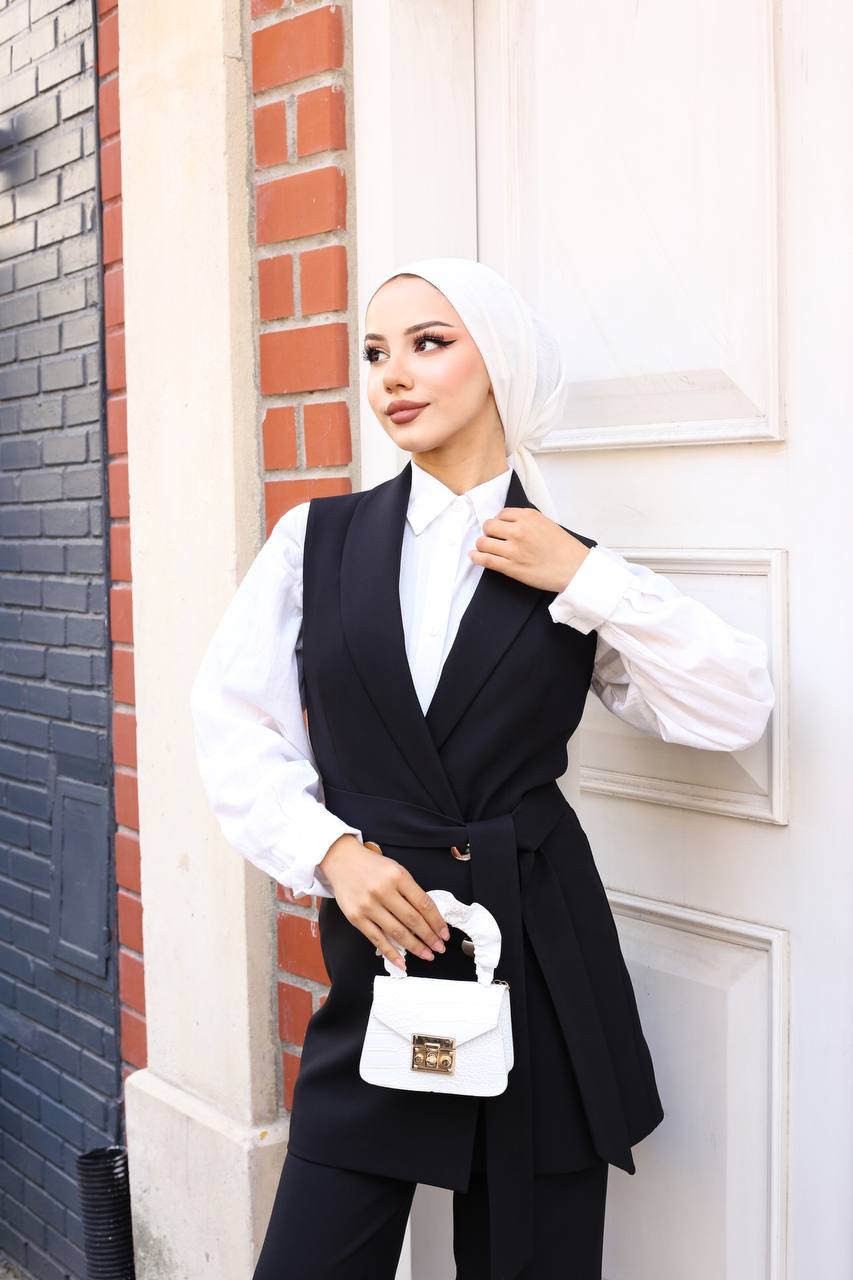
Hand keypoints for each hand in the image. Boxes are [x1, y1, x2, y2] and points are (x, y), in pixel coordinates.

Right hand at [318, 835, 450, 969]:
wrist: (341, 860)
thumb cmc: (371, 866)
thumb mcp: (395, 869)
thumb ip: (410, 890)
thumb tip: (427, 917)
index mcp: (398, 876)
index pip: (424, 904)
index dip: (437, 921)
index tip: (444, 933)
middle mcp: (384, 891)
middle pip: (413, 919)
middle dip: (430, 937)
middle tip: (439, 947)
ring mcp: (369, 905)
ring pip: (397, 932)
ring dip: (415, 947)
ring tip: (427, 954)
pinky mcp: (356, 918)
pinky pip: (377, 940)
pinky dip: (391, 953)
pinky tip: (402, 962)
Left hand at [468, 508, 590, 592]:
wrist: (574, 568)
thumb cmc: (564, 548)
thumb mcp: (546, 524)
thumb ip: (527, 521)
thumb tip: (509, 522)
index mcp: (528, 516)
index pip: (502, 514)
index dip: (499, 521)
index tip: (500, 528)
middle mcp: (519, 530)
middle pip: (489, 526)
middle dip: (489, 532)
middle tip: (493, 538)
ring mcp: (513, 549)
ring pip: (483, 542)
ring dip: (482, 545)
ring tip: (485, 548)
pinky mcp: (511, 566)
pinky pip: (485, 559)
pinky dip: (476, 557)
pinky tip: (474, 556)